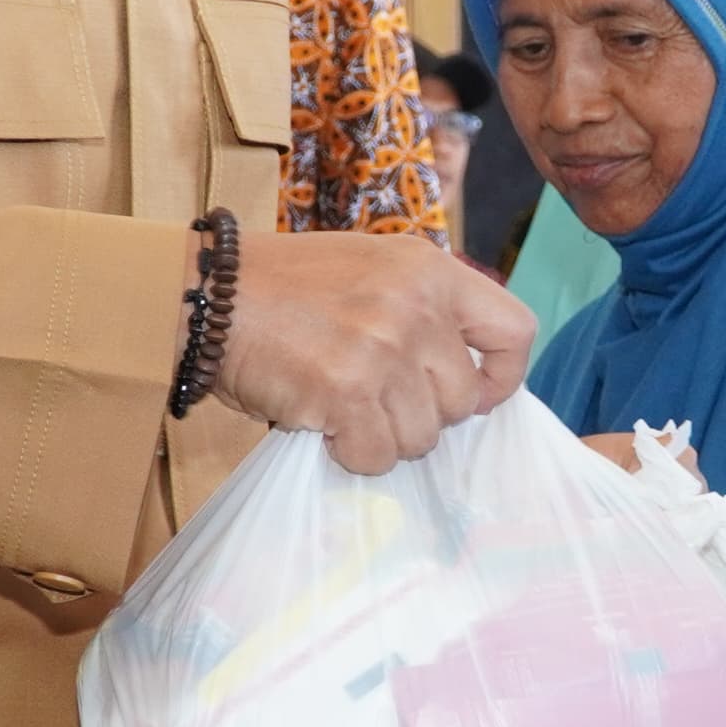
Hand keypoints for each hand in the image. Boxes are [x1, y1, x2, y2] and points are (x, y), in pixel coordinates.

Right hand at [212, 230, 534, 474]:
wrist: (210, 294)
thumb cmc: (285, 287)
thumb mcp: (372, 270)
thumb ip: (423, 311)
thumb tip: (465, 384)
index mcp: (431, 270)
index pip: (515, 331)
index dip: (502, 376)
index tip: (475, 394)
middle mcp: (417, 306)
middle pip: (463, 402)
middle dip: (423, 416)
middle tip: (375, 401)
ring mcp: (384, 349)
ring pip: (422, 437)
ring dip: (383, 437)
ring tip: (342, 407)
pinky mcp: (347, 391)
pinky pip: (377, 456)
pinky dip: (352, 454)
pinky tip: (323, 424)